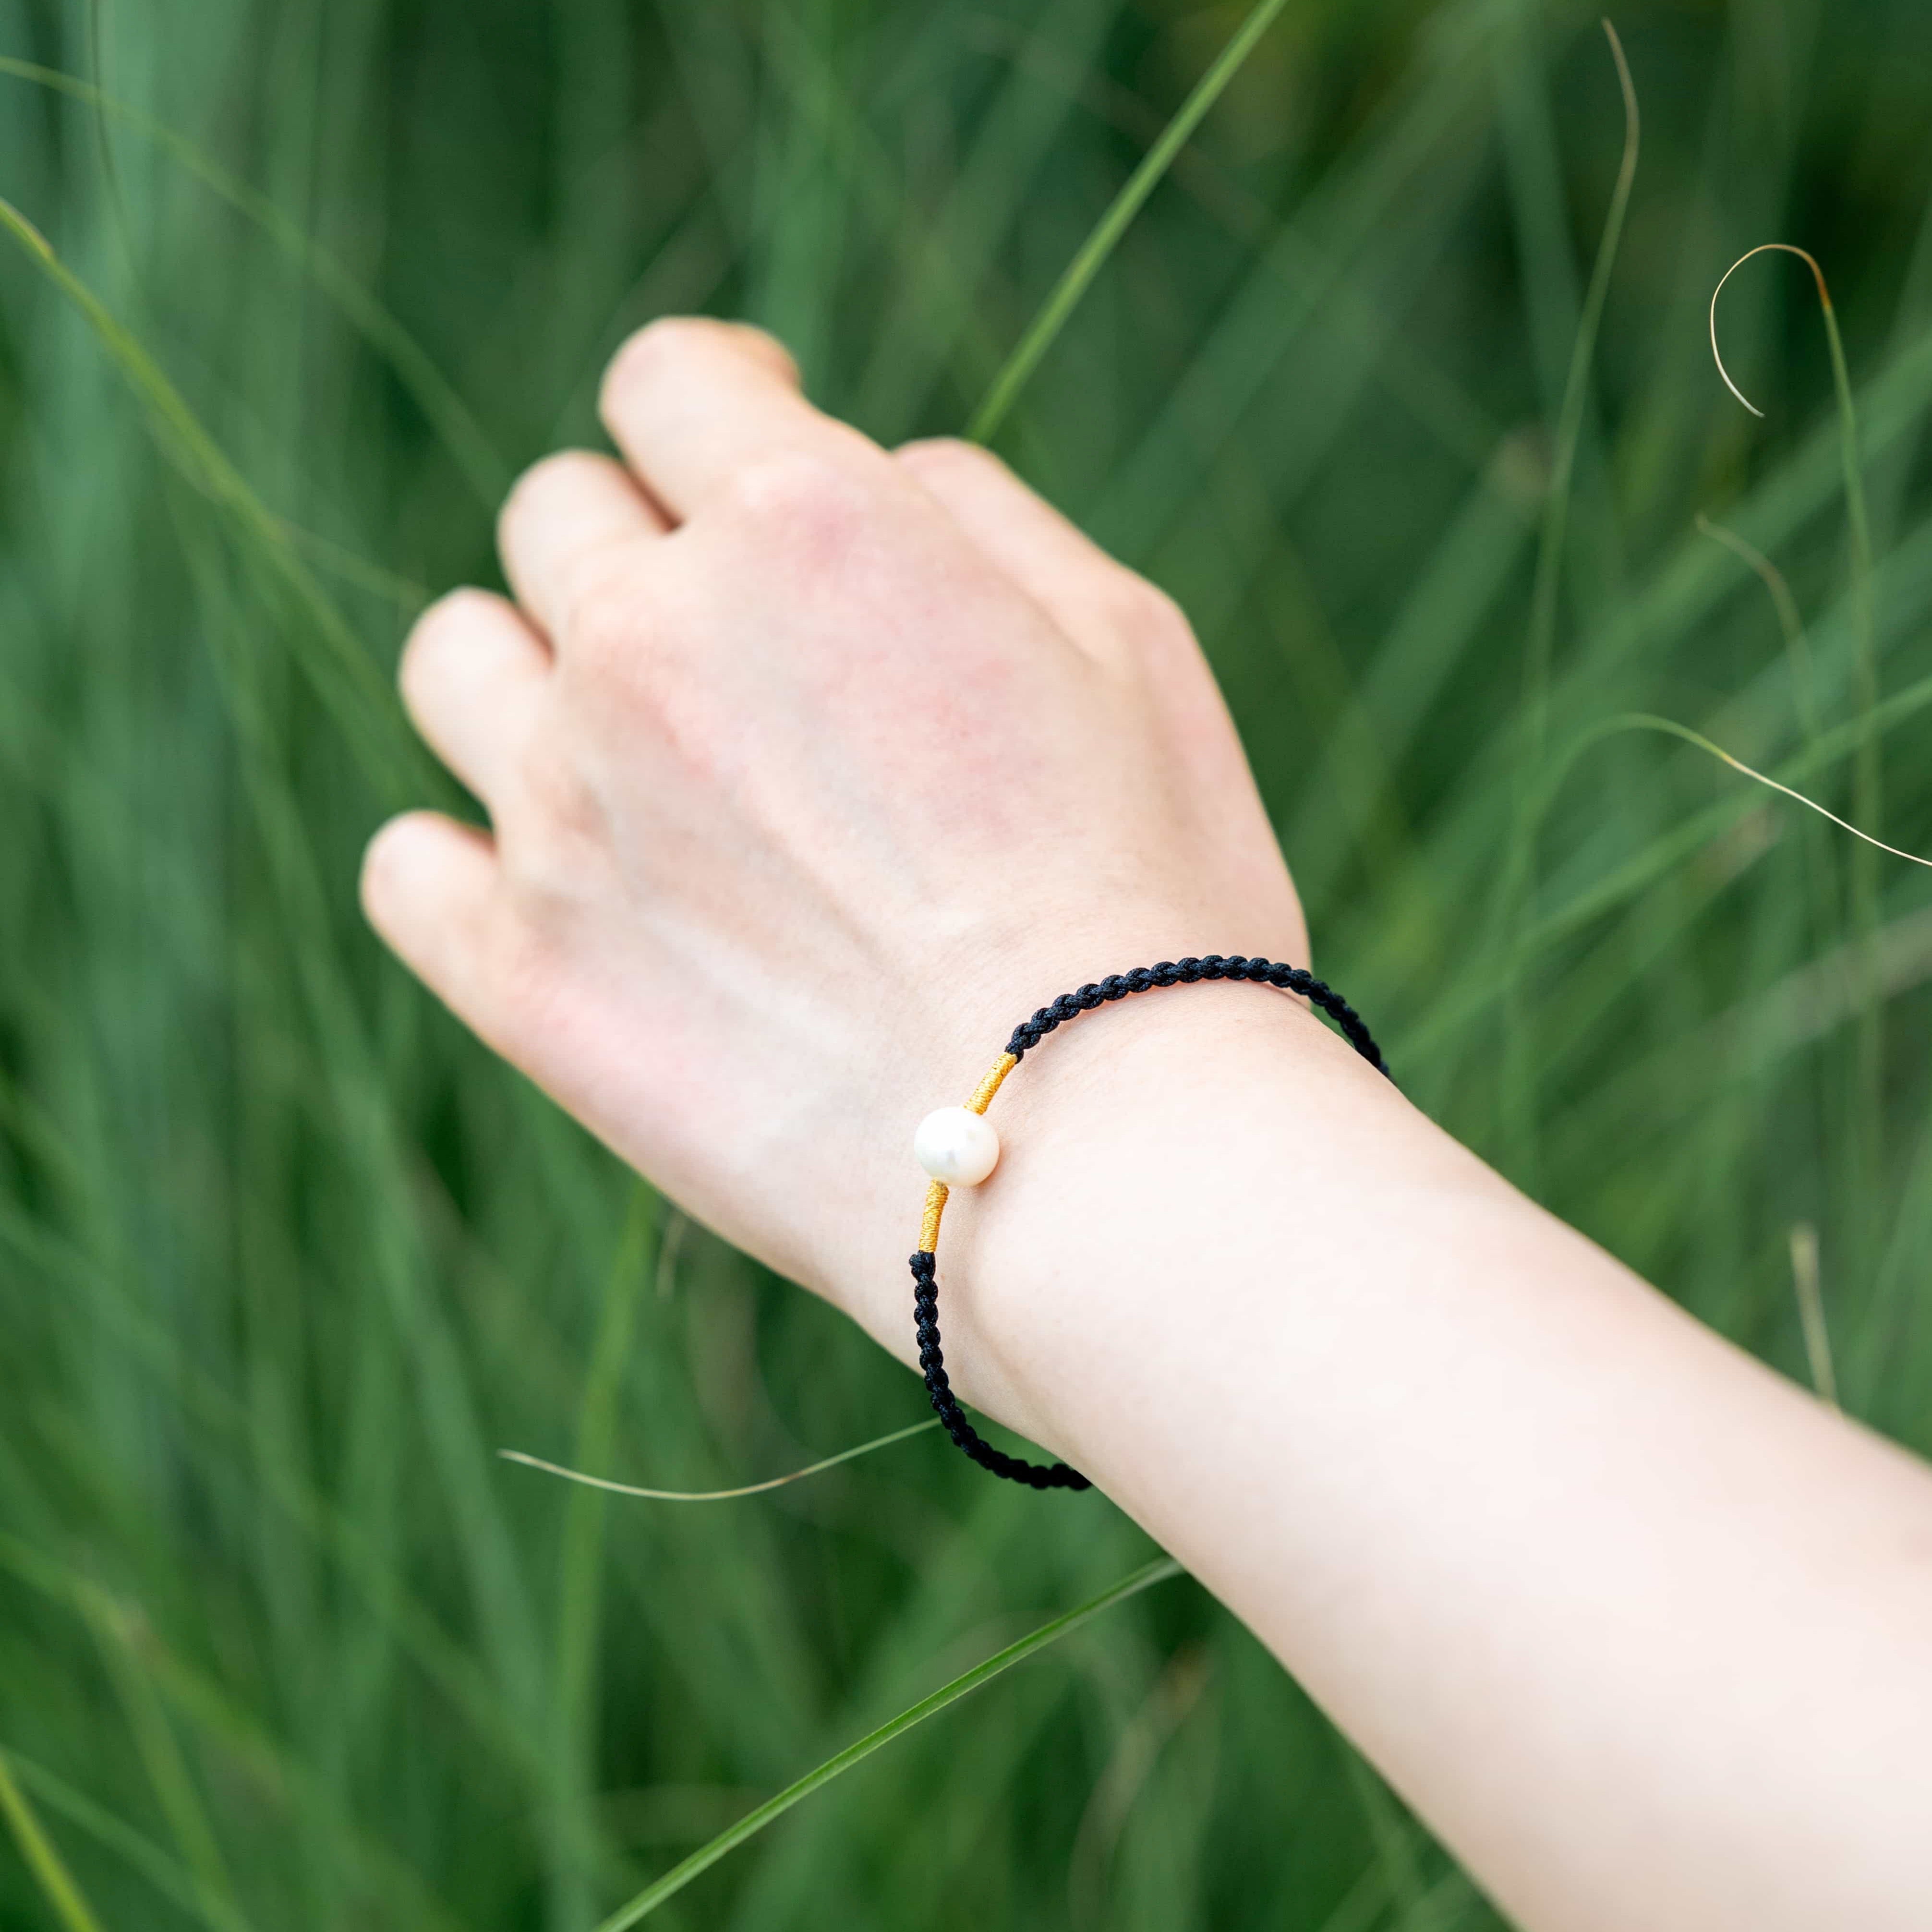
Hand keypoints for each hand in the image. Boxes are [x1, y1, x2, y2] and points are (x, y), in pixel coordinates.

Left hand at [361, 317, 1304, 1362]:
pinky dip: (465, 854)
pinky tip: (563, 882)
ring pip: (455, 662)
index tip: (749, 454)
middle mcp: (649, 641)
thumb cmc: (1150, 895)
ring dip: (531, 672)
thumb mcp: (1126, 640)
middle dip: (642, 543)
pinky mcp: (524, 975)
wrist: (1100, 1155)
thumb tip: (866, 476)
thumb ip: (968, 512)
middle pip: (560, 517)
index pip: (669, 382)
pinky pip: (406, 864)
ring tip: (630, 755)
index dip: (717, 404)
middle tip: (733, 643)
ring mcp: (565, 811)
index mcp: (802, 526)